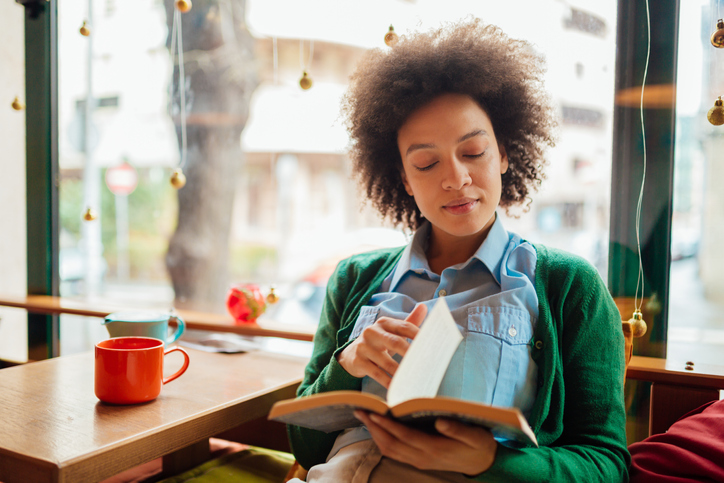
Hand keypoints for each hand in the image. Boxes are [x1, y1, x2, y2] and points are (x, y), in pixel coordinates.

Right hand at [337, 304, 426, 387]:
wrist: (350, 355)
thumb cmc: (378, 344)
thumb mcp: (391, 332)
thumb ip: (408, 322)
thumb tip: (424, 307)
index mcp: (384, 323)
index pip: (404, 327)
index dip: (418, 335)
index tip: (432, 344)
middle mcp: (372, 332)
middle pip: (395, 342)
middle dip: (411, 353)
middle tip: (425, 363)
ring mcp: (363, 347)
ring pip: (386, 361)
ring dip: (400, 372)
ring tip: (413, 379)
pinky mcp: (358, 361)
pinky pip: (376, 373)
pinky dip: (387, 381)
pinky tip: (397, 387)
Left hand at [354, 411, 496, 474]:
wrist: (483, 463)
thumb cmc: (479, 445)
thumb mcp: (475, 436)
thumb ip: (458, 430)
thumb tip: (440, 422)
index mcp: (435, 449)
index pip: (405, 436)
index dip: (387, 425)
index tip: (374, 412)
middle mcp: (423, 457)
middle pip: (391, 444)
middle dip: (373, 427)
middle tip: (360, 411)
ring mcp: (419, 461)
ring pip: (390, 450)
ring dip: (375, 434)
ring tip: (364, 417)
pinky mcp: (418, 461)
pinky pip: (395, 453)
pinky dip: (382, 441)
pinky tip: (377, 429)